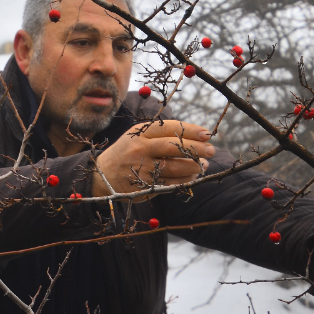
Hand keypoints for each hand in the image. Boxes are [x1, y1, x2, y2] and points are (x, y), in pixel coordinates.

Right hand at [91, 121, 213, 197]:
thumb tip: (194, 136)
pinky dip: (185, 180)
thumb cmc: (127, 153)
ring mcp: (142, 167)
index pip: (170, 128)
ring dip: (194, 166)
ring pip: (175, 166)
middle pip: (174, 147)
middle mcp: (141, 148)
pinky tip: (193, 176)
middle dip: (197, 148)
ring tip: (204, 164)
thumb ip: (160, 135)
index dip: (191, 130)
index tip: (207, 133)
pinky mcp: (145, 185)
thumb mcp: (137, 137)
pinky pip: (171, 183)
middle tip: (212, 150)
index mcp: (140, 133)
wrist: (102, 175)